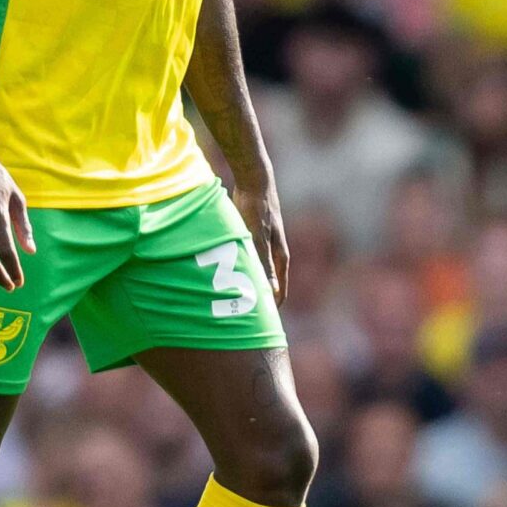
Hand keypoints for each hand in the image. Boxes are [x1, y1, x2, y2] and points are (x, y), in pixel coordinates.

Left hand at [237, 176, 289, 304]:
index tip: (263, 325)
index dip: (272, 307)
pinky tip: (226, 272)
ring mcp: (265, 244)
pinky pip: (248, 259)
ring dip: (249, 284)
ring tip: (233, 299)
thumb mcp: (257, 239)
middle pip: (269, 283)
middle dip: (259, 298)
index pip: (280, 291)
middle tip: (245, 316)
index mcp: (280, 256)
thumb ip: (263, 264)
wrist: (255, 181)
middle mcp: (274, 252)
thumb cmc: (257, 210)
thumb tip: (271, 291)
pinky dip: (240, 269)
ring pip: (258, 272)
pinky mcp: (253, 236)